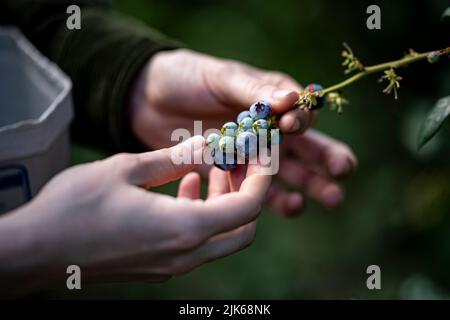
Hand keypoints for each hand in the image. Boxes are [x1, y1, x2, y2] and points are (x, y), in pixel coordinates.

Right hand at [0, 137, 270, 292]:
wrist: (36, 251)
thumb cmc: (76, 207)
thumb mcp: (127, 168)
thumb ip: (174, 156)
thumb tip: (208, 142)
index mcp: (185, 228)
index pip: (249, 207)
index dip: (262, 179)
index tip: (262, 156)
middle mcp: (186, 253)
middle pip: (243, 229)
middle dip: (247, 194)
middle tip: (235, 164)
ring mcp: (172, 266)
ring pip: (221, 238)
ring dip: (224, 205)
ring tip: (204, 172)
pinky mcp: (158, 268)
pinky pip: (197, 245)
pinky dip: (203, 217)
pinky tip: (180, 190)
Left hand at [130, 49, 356, 216]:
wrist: (148, 99)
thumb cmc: (187, 78)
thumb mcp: (220, 77)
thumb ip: (253, 90)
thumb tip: (292, 98)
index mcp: (270, 100)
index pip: (299, 112)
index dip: (302, 120)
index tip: (292, 124)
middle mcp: (269, 130)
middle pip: (306, 147)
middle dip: (327, 160)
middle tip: (342, 172)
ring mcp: (253, 155)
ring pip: (291, 173)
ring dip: (311, 186)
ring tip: (330, 198)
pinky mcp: (234, 174)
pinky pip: (259, 191)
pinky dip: (276, 200)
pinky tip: (292, 206)